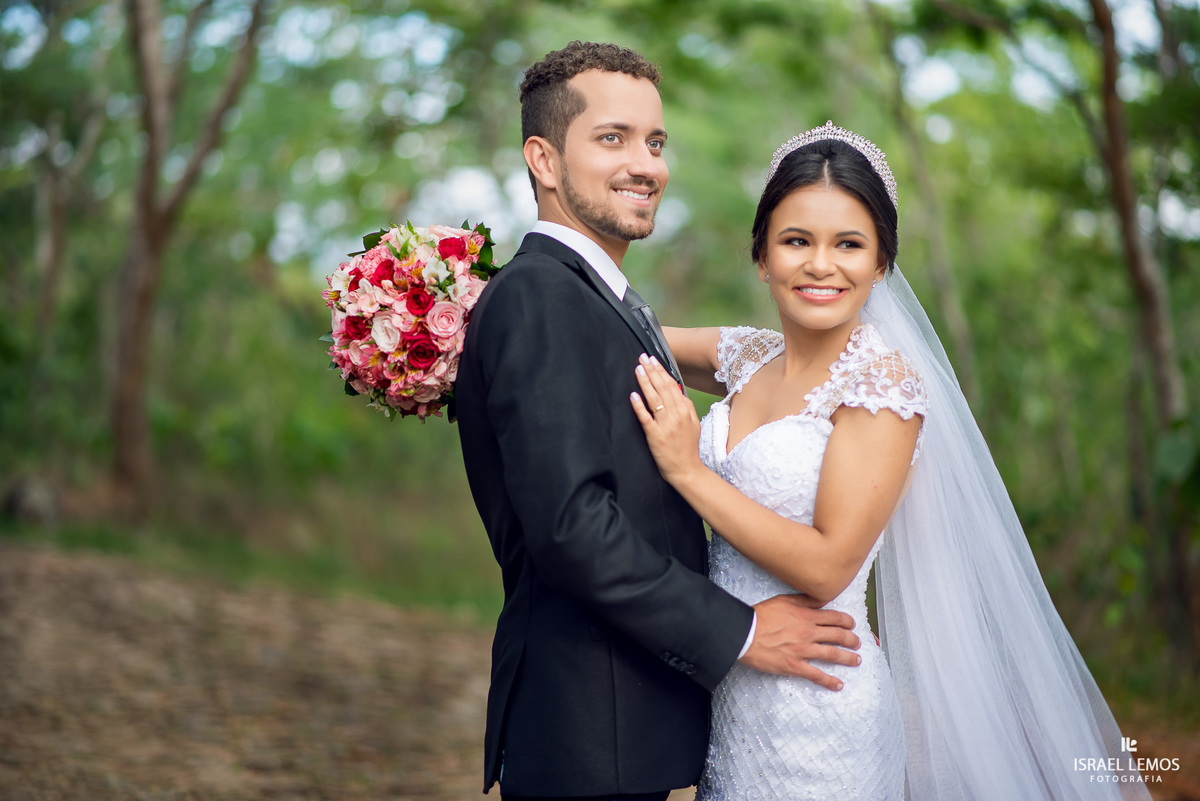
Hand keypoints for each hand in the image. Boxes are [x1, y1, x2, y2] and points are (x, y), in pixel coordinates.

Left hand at [629, 354, 703, 484]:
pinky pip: (646, 418)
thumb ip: (686, 407)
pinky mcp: (655, 436)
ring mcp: (666, 425)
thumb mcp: (693, 424)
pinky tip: (633, 395)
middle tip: (642, 358)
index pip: (671, 385)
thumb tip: (677, 392)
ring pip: (654, 399)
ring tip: (638, 369)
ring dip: (645, 382)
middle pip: (663, 388)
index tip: (653, 360)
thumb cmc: (688, 448)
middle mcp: (676, 415)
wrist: (688, 471)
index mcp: (685, 411)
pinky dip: (639, 406)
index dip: (661, 371)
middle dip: (652, 371)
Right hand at [740, 594, 860, 690]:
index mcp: (806, 616)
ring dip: (848, 658)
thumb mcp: (783, 600)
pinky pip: (817, 675)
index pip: (835, 618)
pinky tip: (838, 685)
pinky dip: (829, 681)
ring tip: (856, 660)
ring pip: (833, 654)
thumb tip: (820, 599)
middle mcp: (809, 632)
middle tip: (857, 643)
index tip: (852, 625)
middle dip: (852, 640)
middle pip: (838, 636)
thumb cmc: (760, 616)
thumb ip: (804, 600)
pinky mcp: (795, 666)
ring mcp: (803, 650)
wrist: (745, 633)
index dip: (847, 622)